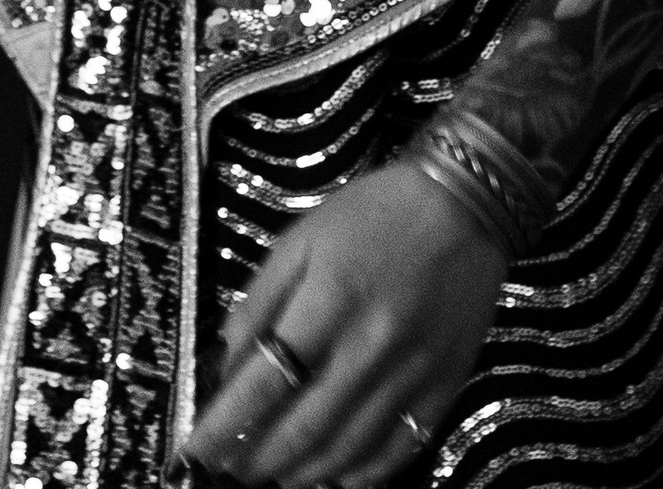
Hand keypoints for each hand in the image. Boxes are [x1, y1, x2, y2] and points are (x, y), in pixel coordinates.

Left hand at [174, 161, 503, 485]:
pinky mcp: (444, 386)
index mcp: (329, 300)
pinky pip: (399, 449)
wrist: (467, 201)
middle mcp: (371, 344)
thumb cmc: (374, 213)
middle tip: (230, 472)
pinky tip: (334, 476)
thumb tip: (223, 359)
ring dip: (302, 473)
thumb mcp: (304, 237)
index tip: (195, 452)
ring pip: (348, 448)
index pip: (266, 381)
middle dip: (258, 460)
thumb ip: (261, 298)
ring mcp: (412, 372)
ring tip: (274, 478)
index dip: (225, 424)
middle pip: (304, 427)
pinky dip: (361, 473)